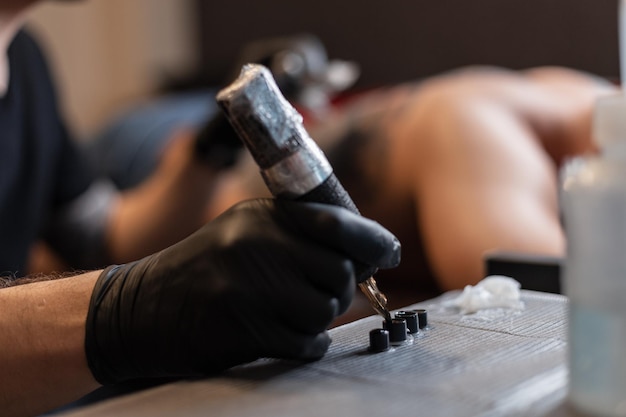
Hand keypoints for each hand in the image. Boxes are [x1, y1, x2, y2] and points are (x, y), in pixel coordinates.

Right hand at [85, 199, 399, 383]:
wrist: (141, 307)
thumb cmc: (205, 269)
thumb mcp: (246, 232)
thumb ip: (299, 235)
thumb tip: (371, 251)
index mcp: (263, 215)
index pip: (338, 223)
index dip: (373, 241)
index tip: (389, 253)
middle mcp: (258, 244)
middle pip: (340, 273)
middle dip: (341, 289)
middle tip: (321, 293)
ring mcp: (249, 286)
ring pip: (326, 309)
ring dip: (319, 318)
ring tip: (293, 313)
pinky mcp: (243, 327)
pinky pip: (305, 342)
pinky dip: (306, 343)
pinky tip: (286, 335)